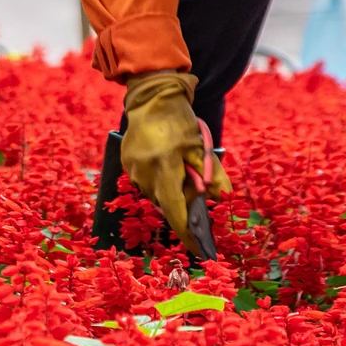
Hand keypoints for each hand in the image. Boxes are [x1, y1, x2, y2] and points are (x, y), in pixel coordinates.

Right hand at [122, 71, 231, 251]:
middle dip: (182, 202)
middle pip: (166, 203)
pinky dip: (158, 179)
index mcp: (165, 167)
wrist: (152, 97)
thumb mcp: (202, 147)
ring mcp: (132, 167)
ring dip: (169, 189)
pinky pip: (145, 181)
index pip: (175, 211)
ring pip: (155, 193)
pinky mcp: (126, 162)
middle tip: (195, 186)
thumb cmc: (180, 121)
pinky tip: (165, 162)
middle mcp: (145, 171)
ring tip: (179, 168)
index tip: (199, 248)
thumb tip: (218, 200)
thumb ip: (212, 175)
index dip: (188, 233)